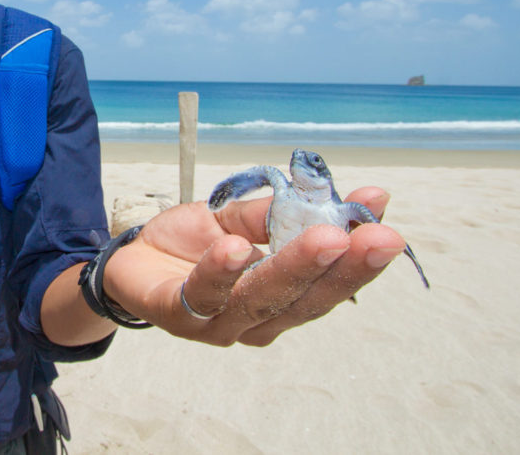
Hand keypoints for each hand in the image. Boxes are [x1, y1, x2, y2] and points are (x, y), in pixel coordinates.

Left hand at [103, 187, 406, 345]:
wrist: (132, 257)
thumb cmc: (192, 244)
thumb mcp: (241, 221)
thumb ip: (285, 213)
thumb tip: (351, 193)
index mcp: (280, 301)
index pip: (326, 286)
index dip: (358, 260)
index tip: (387, 225)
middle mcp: (255, 322)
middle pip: (303, 302)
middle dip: (341, 268)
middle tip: (374, 236)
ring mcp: (217, 325)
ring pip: (260, 300)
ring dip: (291, 268)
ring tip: (322, 236)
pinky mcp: (176, 315)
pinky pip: (200, 296)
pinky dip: (220, 272)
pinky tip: (235, 248)